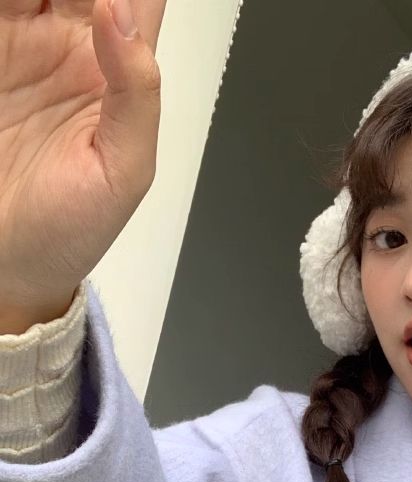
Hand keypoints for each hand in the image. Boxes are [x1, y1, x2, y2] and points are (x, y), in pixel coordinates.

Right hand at [0, 0, 166, 327]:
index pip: (138, 0)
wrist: (7, 266)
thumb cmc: (71, 231)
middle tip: (65, 0)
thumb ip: (137, 93)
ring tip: (32, 5)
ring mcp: (18, 42)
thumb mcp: (125, 172)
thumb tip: (121, 15)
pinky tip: (12, 7)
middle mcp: (69, 46)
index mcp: (118, 73)